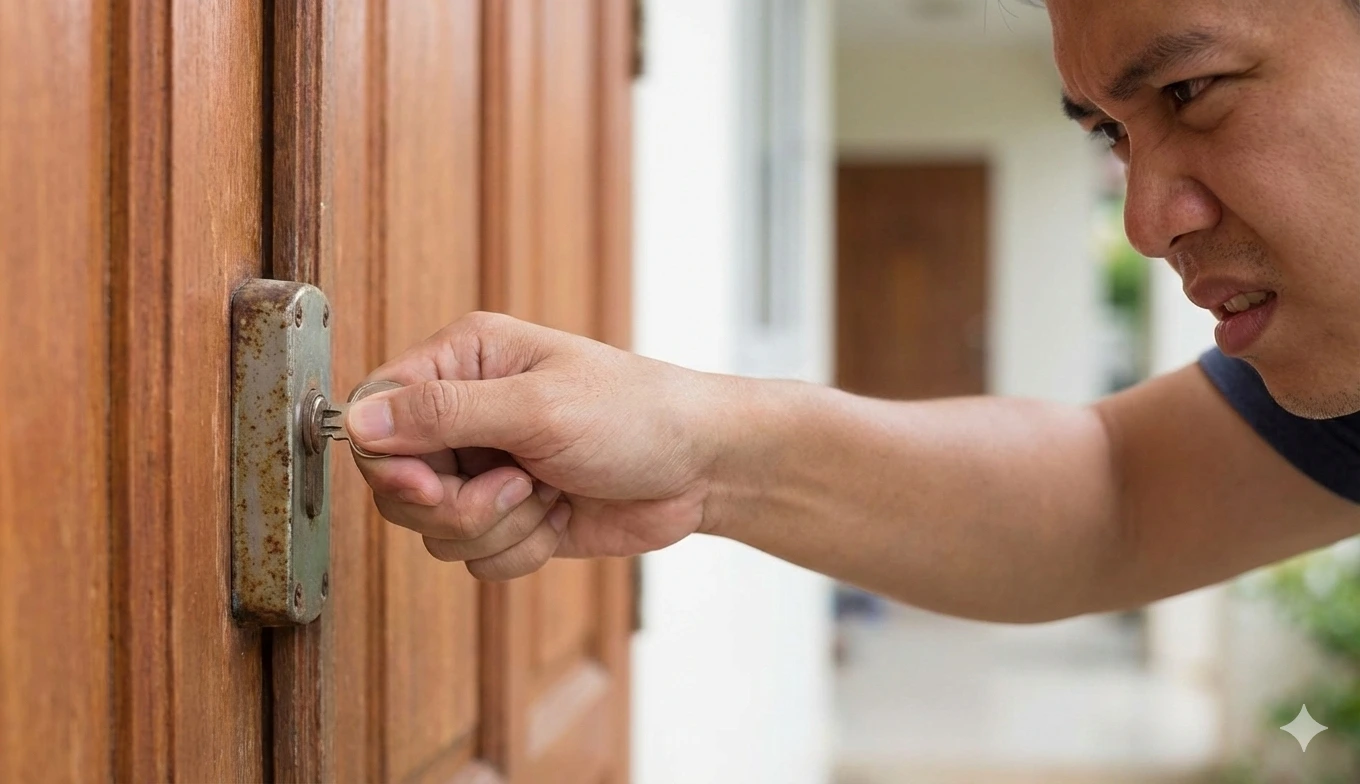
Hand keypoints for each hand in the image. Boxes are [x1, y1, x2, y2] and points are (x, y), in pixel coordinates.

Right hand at [345, 312, 725, 579]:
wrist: (702, 468)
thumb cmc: (636, 414)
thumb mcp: (539, 407)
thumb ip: (445, 414)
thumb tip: (358, 421)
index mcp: (465, 361)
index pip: (376, 410)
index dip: (389, 460)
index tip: (433, 484)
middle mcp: (467, 413)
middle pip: (397, 481)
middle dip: (454, 504)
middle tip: (514, 489)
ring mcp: (487, 469)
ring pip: (433, 529)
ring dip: (495, 526)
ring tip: (547, 494)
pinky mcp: (509, 516)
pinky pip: (474, 557)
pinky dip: (517, 550)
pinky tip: (559, 517)